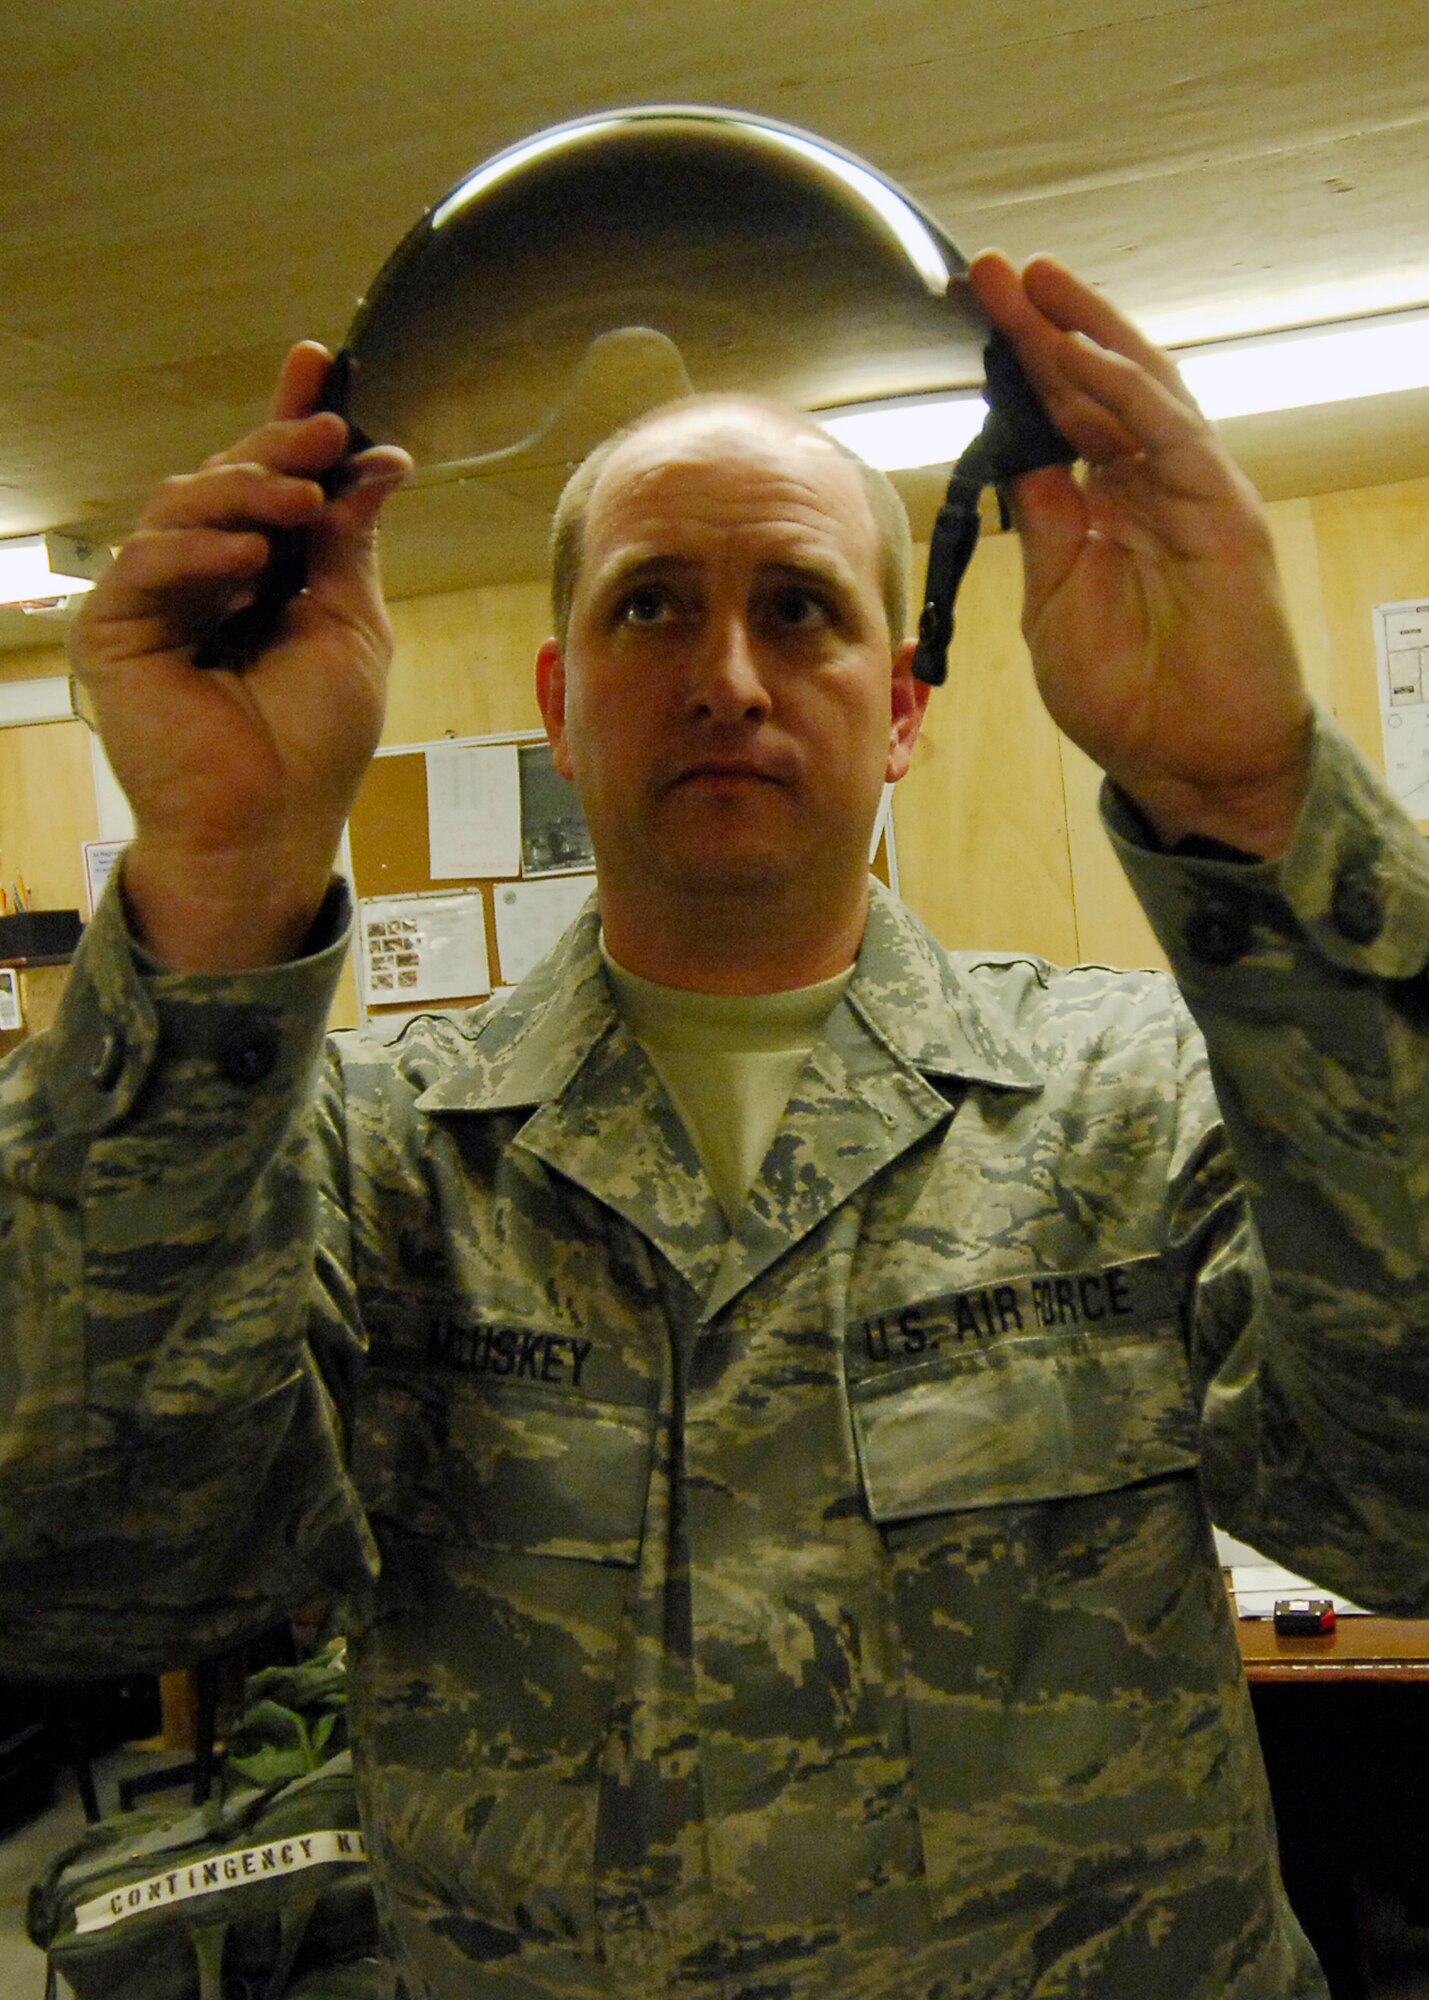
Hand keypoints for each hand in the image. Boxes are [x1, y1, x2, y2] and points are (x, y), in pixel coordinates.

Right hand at [71, 344, 409, 967]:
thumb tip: (376, 460)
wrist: (270, 822)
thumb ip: (348, 542)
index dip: (292, 420)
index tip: (324, 363)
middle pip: (226, 479)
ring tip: (299, 502)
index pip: (271, 480)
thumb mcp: (351, 624)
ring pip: (184, 506)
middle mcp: (203, 574)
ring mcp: (154, 598)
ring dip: (248, 490)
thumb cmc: (314, 742)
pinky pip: (148, 563)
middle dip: (279, 445)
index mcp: (260, 571)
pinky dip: (200, 551)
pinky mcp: (114, 630)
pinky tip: (250, 561)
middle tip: (326, 427)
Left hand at [968, 251, 1311, 857]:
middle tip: (990, 269)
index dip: (1018, 366)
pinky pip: (1171, 434)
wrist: (1188, 758)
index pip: (1060, 415)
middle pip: (1093, 384)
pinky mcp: (1223, 509)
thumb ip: (1042, 529)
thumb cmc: (1125, 696)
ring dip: (1084, 332)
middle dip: (1042, 325)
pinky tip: (1079, 354)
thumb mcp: (1054, 602)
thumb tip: (1018, 459)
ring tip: (1033, 281)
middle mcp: (1149, 483)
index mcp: (1105, 504)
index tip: (971, 319)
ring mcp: (1190, 489)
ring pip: (1137, 388)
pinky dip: (1124, 391)